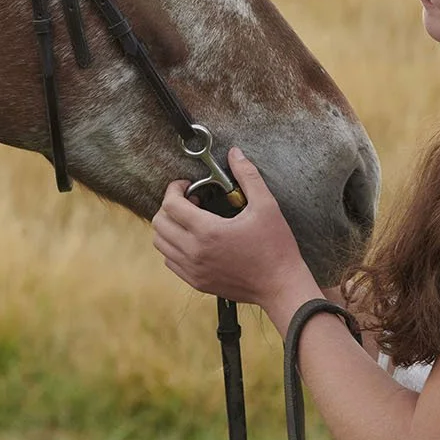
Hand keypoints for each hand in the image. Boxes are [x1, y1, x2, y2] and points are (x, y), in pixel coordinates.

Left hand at [152, 148, 315, 308]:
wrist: (280, 286)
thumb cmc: (275, 246)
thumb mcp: (266, 205)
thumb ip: (248, 175)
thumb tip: (235, 153)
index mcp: (208, 231)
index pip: (170, 205)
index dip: (174, 189)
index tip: (187, 185)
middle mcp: (194, 252)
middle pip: (159, 223)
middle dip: (169, 206)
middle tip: (190, 201)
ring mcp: (193, 270)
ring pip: (160, 244)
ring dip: (169, 226)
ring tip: (191, 220)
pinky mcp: (196, 282)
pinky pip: (170, 261)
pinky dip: (174, 246)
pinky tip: (194, 240)